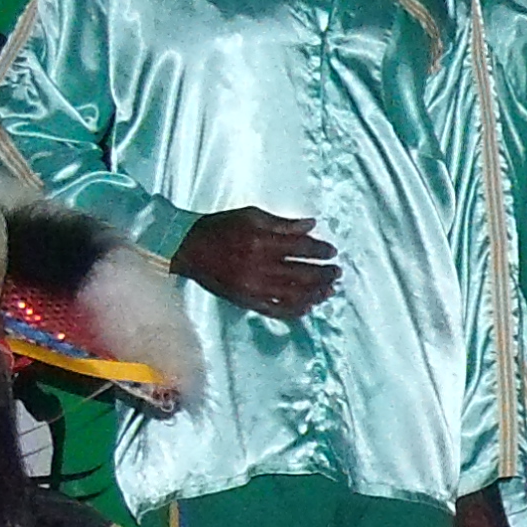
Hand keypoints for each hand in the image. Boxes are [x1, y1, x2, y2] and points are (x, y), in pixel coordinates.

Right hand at [173, 205, 339, 320]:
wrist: (188, 248)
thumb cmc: (220, 227)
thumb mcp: (251, 215)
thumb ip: (283, 223)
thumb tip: (312, 225)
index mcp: (261, 241)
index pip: (301, 248)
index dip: (320, 250)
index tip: (333, 252)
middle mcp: (259, 267)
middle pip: (302, 274)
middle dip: (324, 274)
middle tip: (338, 273)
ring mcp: (253, 287)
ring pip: (293, 295)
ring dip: (316, 294)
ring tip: (330, 291)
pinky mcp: (246, 300)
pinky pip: (276, 310)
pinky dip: (294, 311)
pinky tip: (308, 308)